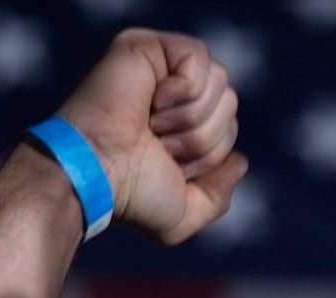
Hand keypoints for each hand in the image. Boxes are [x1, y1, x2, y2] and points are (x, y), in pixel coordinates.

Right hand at [55, 28, 245, 244]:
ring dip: (191, 118)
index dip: (211, 153)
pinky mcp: (146, 45)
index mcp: (179, 124)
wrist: (96, 173)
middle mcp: (170, 91)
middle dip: (203, 137)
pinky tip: (151, 102)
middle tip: (160, 144)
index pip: (229, 126)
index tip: (170, 163)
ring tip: (152, 126)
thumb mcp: (183, 214)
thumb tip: (240, 161)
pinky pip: (199, 60)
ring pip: (220, 82)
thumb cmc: (131, 194)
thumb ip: (219, 197)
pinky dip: (183, 90)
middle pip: (230, 102)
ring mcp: (158, 65)